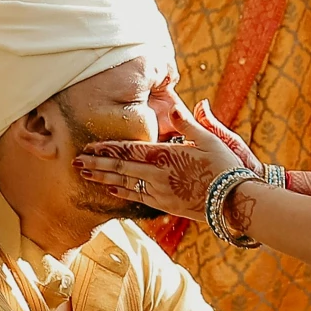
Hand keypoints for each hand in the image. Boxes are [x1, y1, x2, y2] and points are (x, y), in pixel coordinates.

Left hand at [76, 92, 247, 219]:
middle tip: (76, 161)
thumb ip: (188, 124)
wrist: (235, 201)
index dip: (107, 148)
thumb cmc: (225, 166)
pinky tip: (111, 190)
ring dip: (103, 179)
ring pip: (125, 184)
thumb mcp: (210, 139)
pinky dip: (122, 192)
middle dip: (96, 165)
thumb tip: (175, 106)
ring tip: (86, 175)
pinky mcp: (166, 205)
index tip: (89, 146)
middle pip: (120, 169)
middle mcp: (158, 176)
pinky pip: (138, 197)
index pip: (129, 150)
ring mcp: (160, 193)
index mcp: (166, 157)